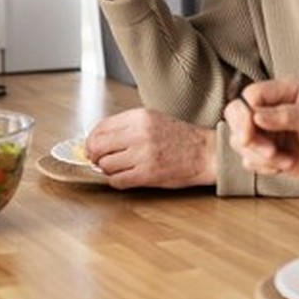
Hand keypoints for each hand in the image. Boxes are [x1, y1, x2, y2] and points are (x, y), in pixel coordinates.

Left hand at [85, 108, 216, 188]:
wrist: (205, 153)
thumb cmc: (182, 138)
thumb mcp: (154, 120)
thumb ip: (128, 126)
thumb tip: (99, 138)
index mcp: (140, 117)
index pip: (100, 127)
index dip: (92, 140)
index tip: (94, 147)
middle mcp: (139, 133)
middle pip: (97, 146)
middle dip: (95, 156)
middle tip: (100, 160)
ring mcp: (143, 154)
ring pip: (105, 165)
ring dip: (108, 170)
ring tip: (121, 168)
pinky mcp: (147, 173)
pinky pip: (117, 180)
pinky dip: (118, 181)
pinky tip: (128, 176)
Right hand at [223, 77, 298, 188]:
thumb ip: (288, 115)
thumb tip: (258, 116)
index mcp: (285, 91)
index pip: (251, 94)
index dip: (247, 112)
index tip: (253, 130)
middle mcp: (271, 107)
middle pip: (235, 113)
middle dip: (247, 137)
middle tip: (269, 151)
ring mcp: (264, 128)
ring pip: (238, 139)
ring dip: (260, 156)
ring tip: (285, 159)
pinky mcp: (263, 148)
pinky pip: (247, 159)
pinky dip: (263, 166)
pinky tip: (284, 164)